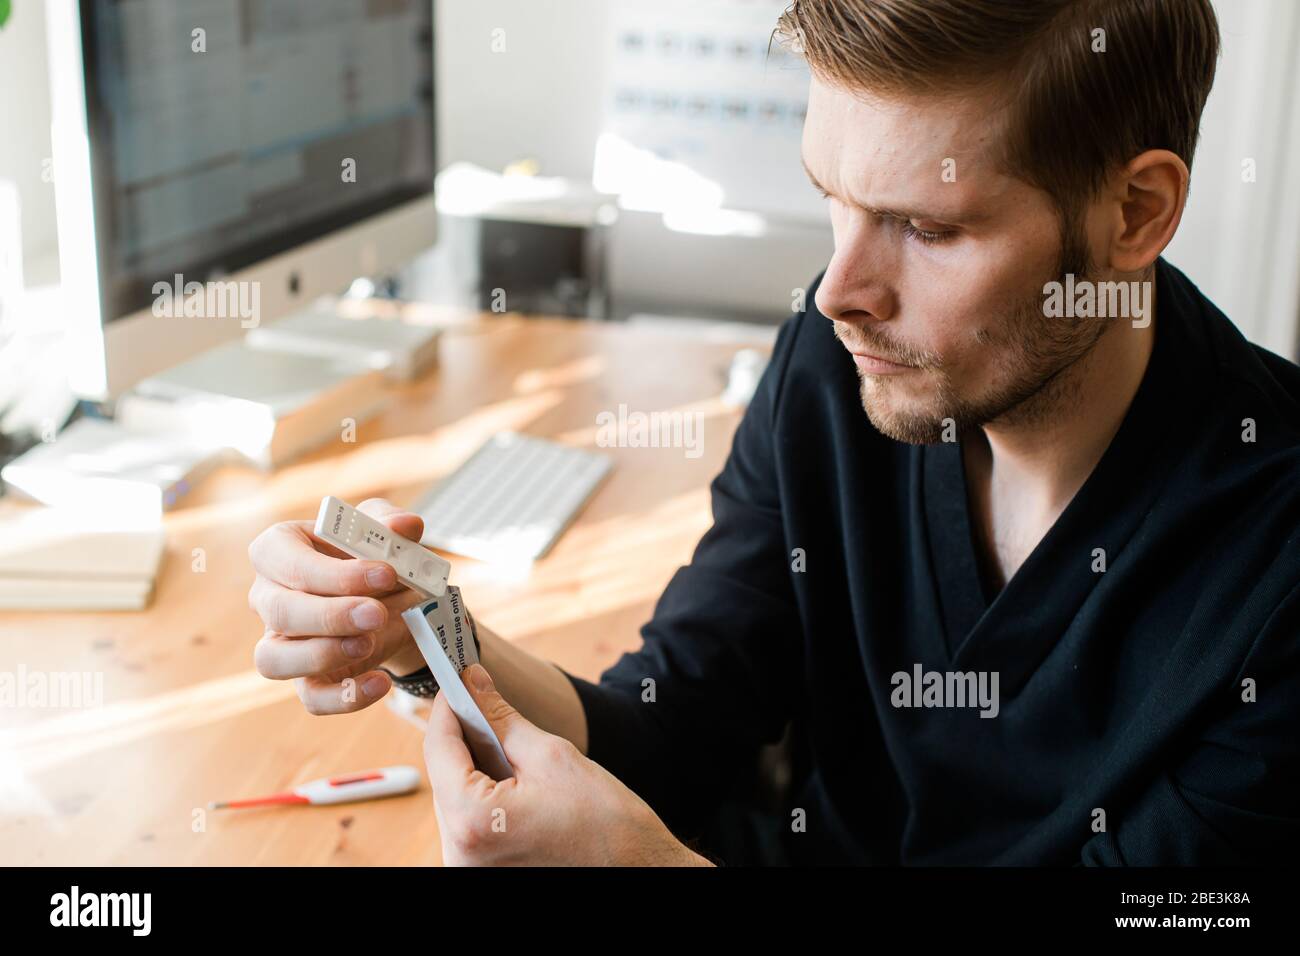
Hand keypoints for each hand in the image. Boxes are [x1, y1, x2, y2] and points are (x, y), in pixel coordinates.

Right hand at [247, 498, 428, 713]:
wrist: (391, 596)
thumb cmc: (373, 555)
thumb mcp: (384, 529)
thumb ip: (391, 523)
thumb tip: (404, 527)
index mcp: (279, 550)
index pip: (281, 558)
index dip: (331, 571)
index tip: (385, 573)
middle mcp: (269, 597)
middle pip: (279, 611)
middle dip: (330, 615)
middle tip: (376, 613)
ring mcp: (281, 642)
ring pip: (273, 660)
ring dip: (322, 655)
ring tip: (367, 644)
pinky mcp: (306, 678)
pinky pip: (311, 698)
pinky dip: (344, 698)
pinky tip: (380, 683)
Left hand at [424, 664, 711, 866]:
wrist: (638, 872)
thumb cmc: (606, 822)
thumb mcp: (552, 756)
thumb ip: (501, 718)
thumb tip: (473, 684)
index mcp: (472, 820)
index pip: (439, 748)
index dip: (449, 708)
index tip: (460, 682)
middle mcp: (459, 853)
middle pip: (445, 776)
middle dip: (466, 739)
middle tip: (490, 709)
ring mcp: (468, 868)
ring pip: (456, 800)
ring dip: (476, 770)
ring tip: (515, 755)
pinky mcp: (481, 873)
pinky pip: (470, 823)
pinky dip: (485, 798)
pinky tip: (516, 786)